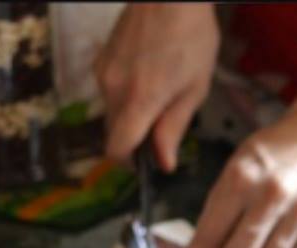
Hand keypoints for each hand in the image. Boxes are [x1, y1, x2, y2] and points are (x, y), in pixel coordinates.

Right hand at [96, 3, 218, 171]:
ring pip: (111, 111)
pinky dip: (125, 93)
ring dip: (130, 114)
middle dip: (134, 137)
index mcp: (139, 100)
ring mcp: (103, 73)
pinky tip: (147, 73)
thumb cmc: (191, 35)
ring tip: (159, 90)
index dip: (129, 163)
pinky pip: (109, 90)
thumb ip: (174, 127)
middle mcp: (113, 90)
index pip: (117, 149)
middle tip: (163, 123)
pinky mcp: (100, 60)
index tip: (145, 162)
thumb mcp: (195, 86)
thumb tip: (164, 162)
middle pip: (113, 133)